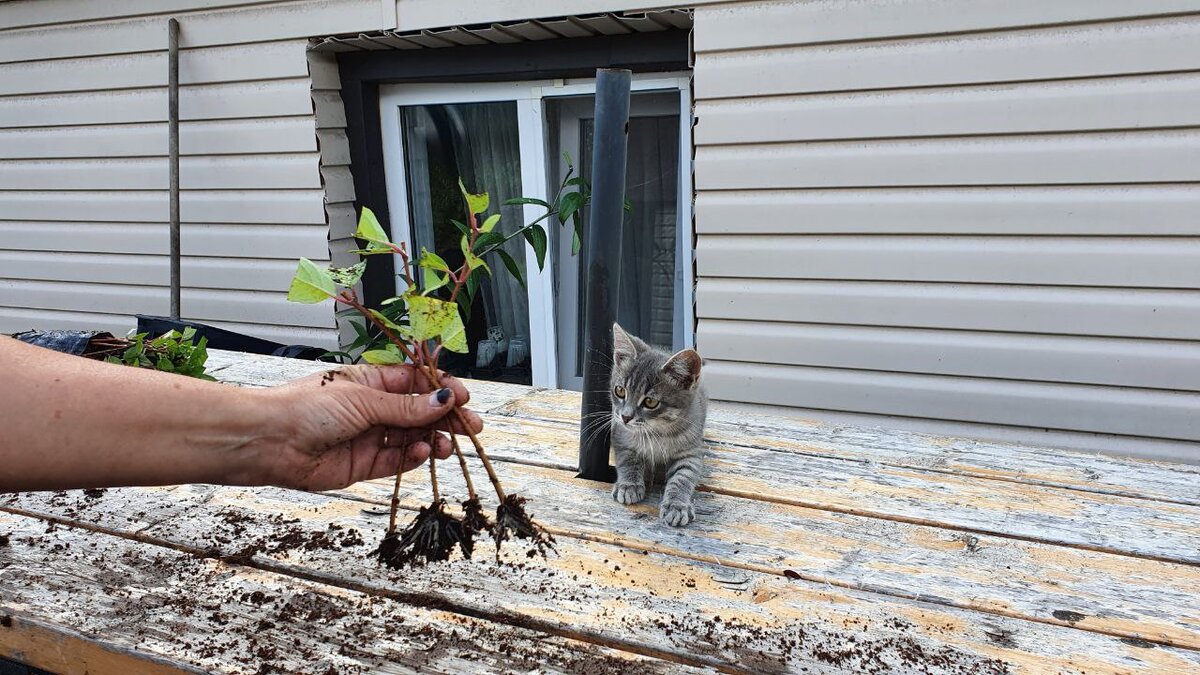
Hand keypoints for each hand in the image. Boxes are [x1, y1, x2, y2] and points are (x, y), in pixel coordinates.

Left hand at [252, 365, 483, 490]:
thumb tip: (443, 400)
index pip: (416, 383)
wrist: (270, 441)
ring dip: (433, 440)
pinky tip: (422, 453)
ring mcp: (370, 437)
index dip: (441, 389)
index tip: (462, 397)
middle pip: (420, 412)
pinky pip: (397, 461)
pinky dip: (413, 458)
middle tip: (470, 426)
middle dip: (446, 418)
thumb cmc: (307, 407)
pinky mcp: (364, 465)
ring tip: (447, 445)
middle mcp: (373, 409)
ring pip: (413, 438)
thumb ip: (406, 406)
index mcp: (372, 381)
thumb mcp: (364, 399)